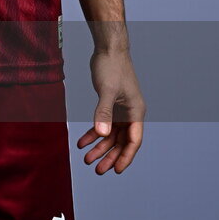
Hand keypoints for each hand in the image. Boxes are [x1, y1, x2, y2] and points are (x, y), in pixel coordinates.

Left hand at [77, 48, 145, 173]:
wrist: (108, 48)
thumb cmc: (112, 66)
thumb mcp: (107, 90)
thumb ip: (104, 112)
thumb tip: (103, 134)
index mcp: (136, 112)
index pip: (133, 141)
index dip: (125, 157)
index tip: (116, 171)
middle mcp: (130, 113)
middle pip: (121, 141)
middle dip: (110, 156)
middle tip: (97, 170)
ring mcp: (121, 110)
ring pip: (111, 135)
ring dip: (100, 147)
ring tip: (86, 159)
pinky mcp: (111, 105)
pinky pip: (103, 124)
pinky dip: (93, 134)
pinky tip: (82, 141)